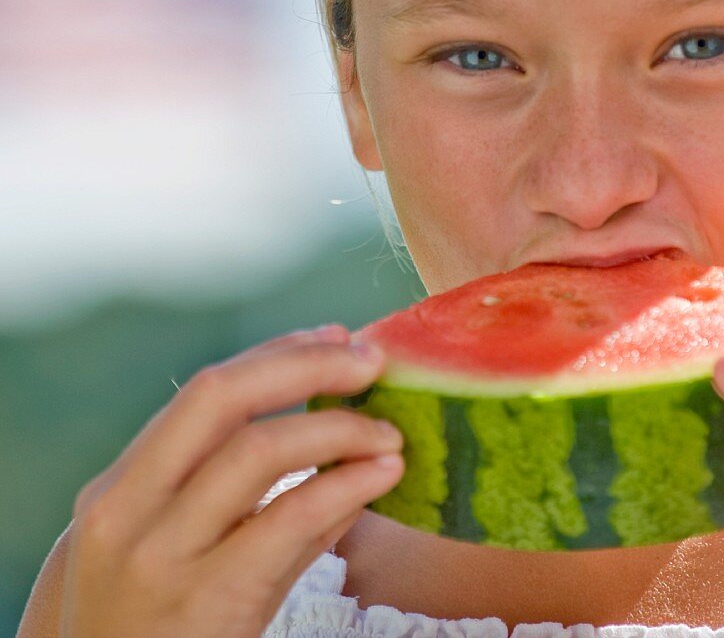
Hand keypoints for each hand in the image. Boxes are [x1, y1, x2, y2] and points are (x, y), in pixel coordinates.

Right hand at [60, 324, 403, 637]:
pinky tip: (383, 474)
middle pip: (223, 396)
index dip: (278, 353)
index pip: (207, 392)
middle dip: (305, 364)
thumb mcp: (180, 558)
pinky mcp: (206, 600)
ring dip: (338, 428)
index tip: (334, 337)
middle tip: (369, 360)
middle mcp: (128, 511)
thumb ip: (259, 503)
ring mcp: (162, 556)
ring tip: (388, 433)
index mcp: (120, 489)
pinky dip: (345, 484)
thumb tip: (349, 449)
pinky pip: (289, 518)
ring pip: (259, 450)